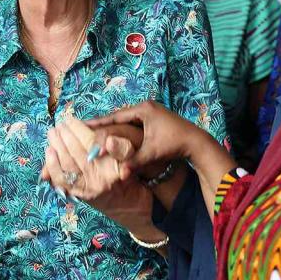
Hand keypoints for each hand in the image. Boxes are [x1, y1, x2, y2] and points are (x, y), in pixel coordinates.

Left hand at [41, 118, 150, 224]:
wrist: (130, 204)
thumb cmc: (131, 174)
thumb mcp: (132, 157)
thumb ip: (121, 147)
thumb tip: (108, 142)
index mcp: (114, 168)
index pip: (91, 143)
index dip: (79, 129)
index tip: (70, 119)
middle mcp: (99, 180)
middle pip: (76, 153)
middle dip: (65, 136)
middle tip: (59, 125)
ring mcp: (87, 189)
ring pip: (67, 165)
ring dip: (57, 147)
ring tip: (52, 133)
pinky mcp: (78, 195)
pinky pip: (61, 181)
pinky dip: (52, 166)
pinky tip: (48, 153)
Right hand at [89, 101, 210, 173]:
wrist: (196, 142)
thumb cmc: (174, 144)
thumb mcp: (152, 152)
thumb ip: (134, 161)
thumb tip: (120, 173)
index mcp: (143, 110)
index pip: (116, 116)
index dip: (99, 122)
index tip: (83, 125)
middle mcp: (146, 106)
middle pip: (119, 116)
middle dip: (103, 123)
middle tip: (85, 128)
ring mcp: (151, 111)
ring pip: (126, 119)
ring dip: (113, 126)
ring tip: (96, 131)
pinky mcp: (154, 117)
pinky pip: (133, 122)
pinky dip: (123, 128)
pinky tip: (114, 134)